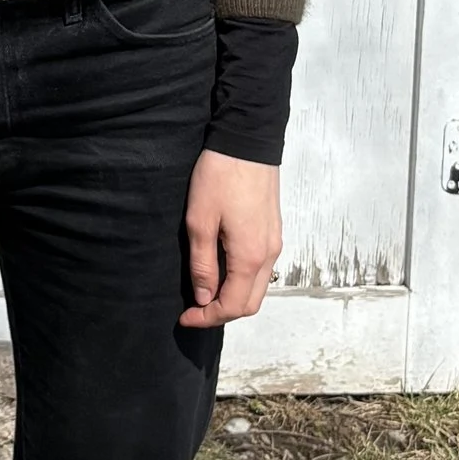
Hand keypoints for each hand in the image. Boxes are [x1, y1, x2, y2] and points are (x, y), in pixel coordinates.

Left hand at [180, 151, 280, 328]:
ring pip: (257, 287)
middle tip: (193, 310)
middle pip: (250, 304)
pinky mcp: (273, 231)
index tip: (184, 317)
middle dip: (222, 314)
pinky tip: (220, 270)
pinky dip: (242, 280)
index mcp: (250, 256)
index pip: (233, 306)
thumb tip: (203, 297)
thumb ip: (202, 264)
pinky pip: (260, 269)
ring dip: (233, 297)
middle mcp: (268, 254)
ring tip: (204, 292)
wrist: (247, 141)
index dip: (207, 318)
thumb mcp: (199, 220)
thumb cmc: (220, 176)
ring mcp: (274, 242)